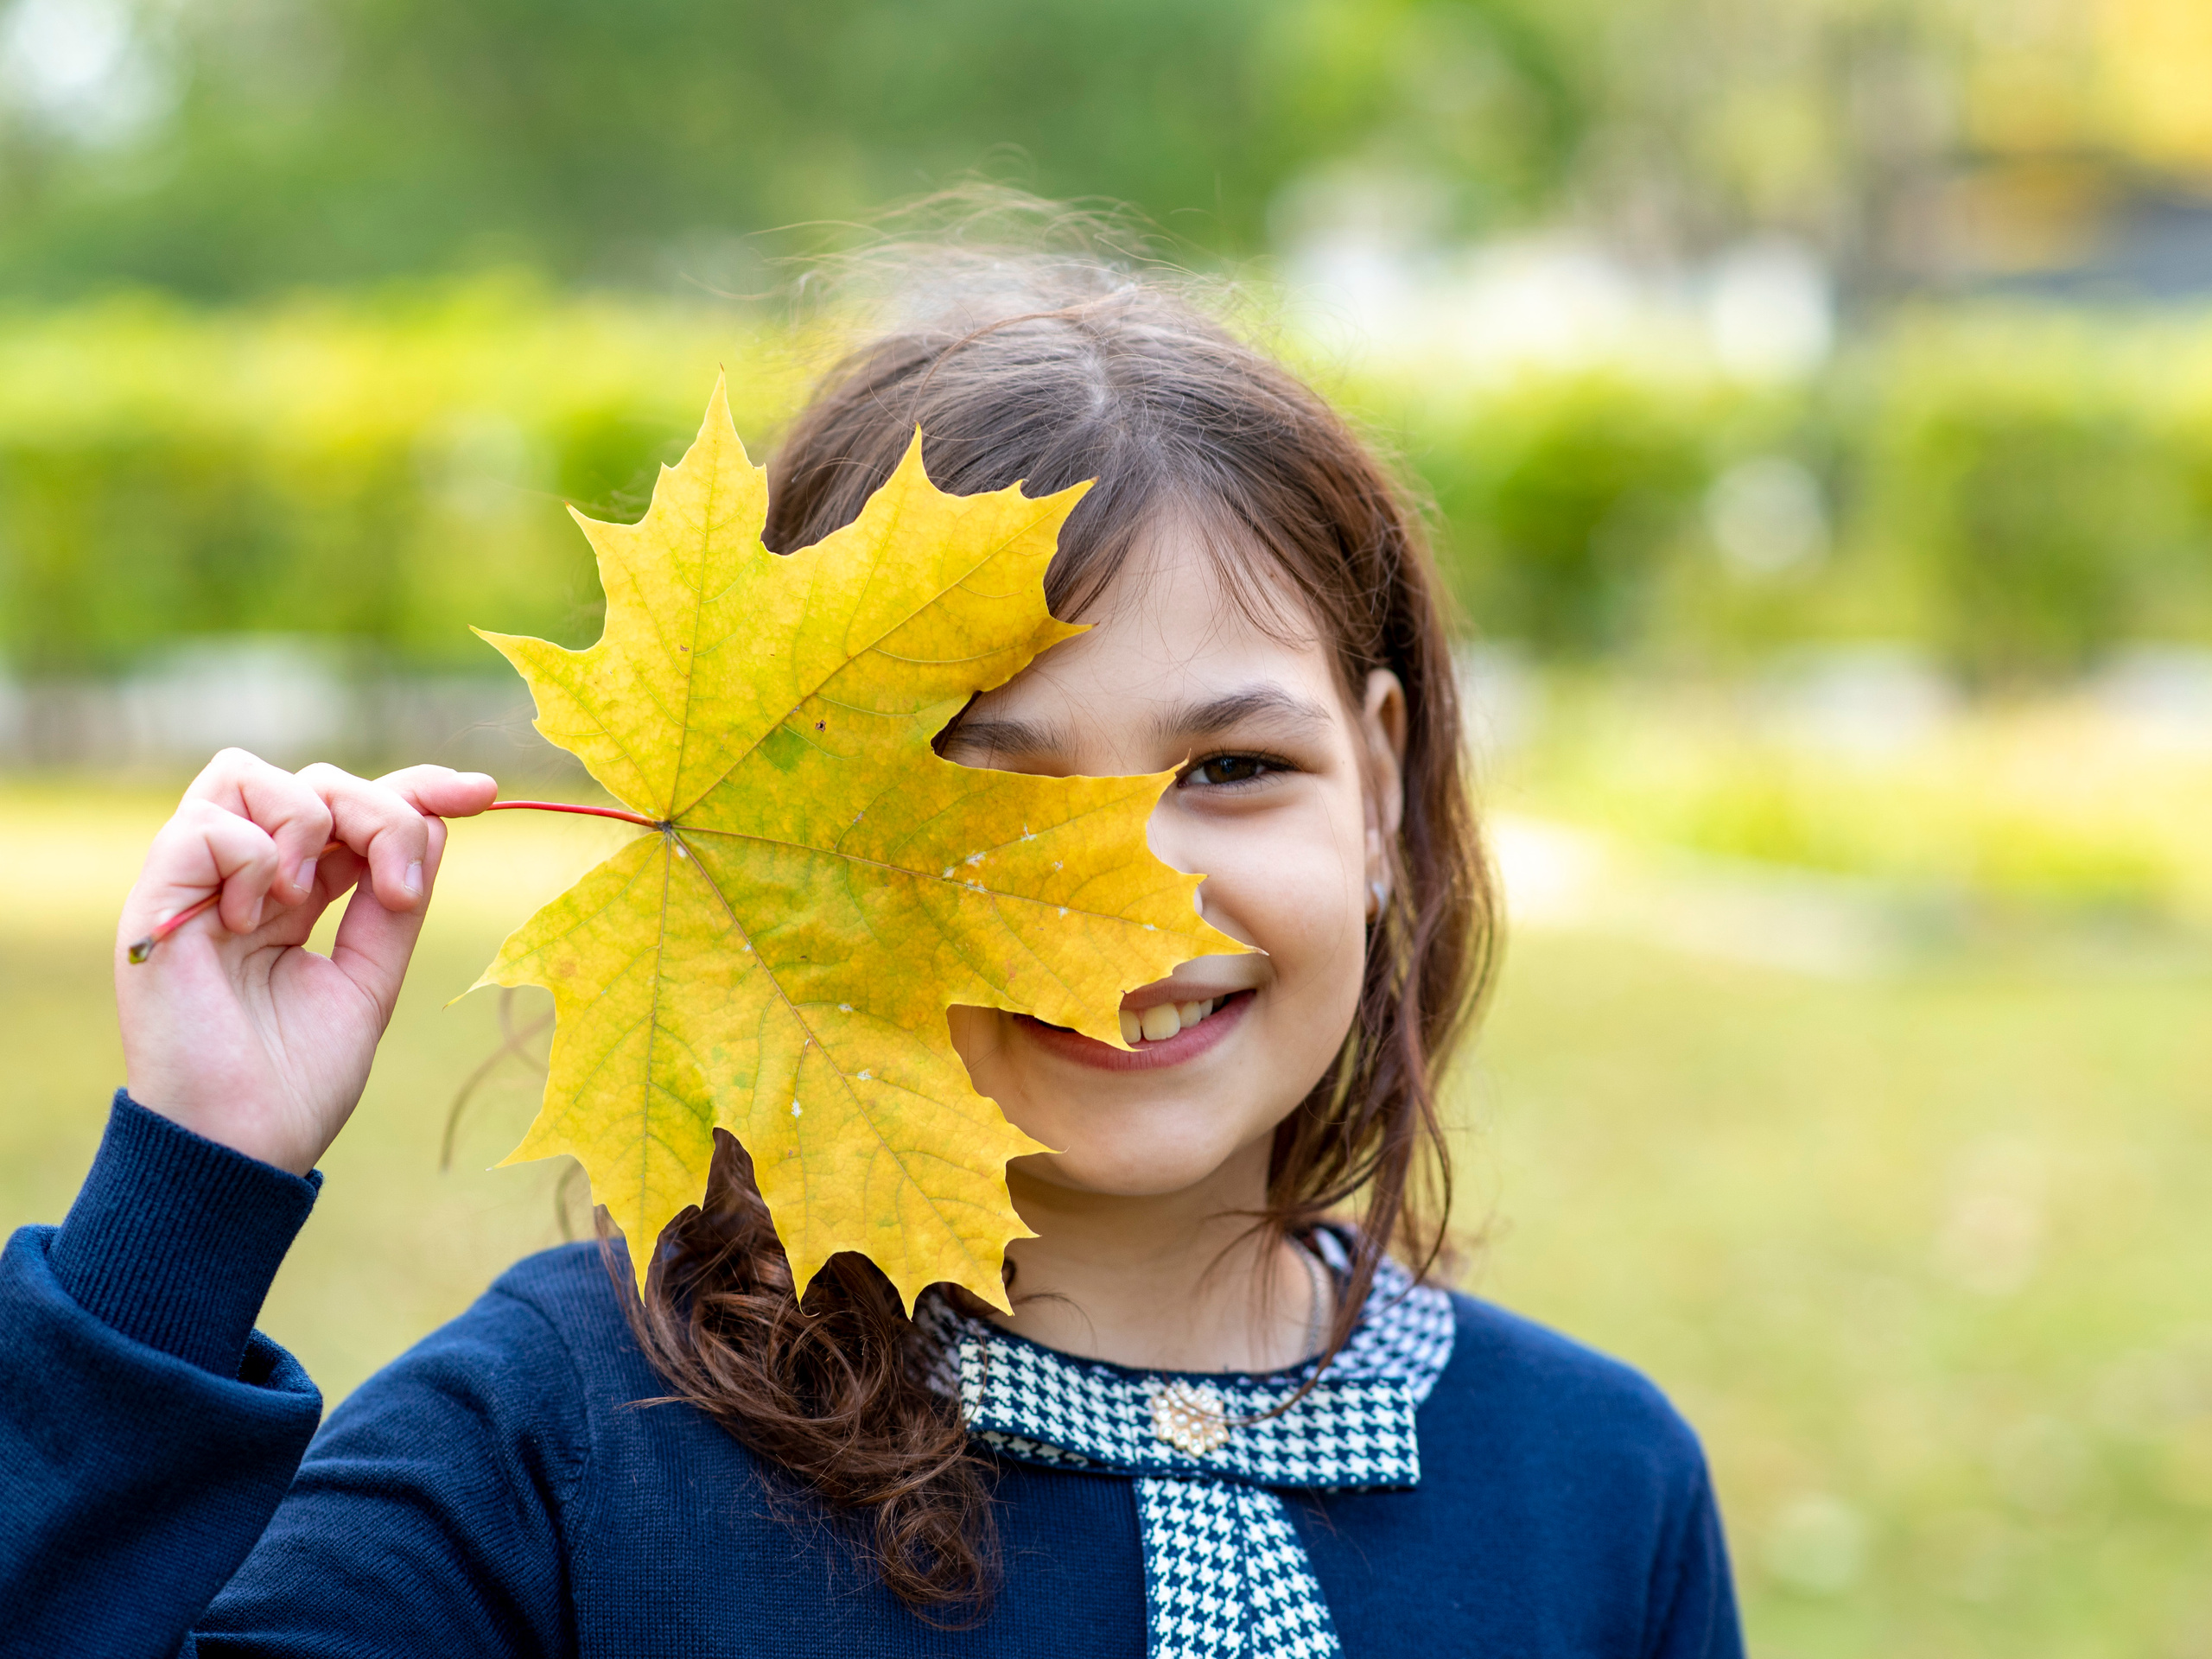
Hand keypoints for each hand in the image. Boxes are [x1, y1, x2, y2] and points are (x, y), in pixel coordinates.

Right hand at [114, 750, 498, 1174]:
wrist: (242, 1147)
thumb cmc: (297, 1080)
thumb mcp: (370, 978)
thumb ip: (395, 904)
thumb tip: (435, 820)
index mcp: (296, 896)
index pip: (353, 807)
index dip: (418, 788)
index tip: (483, 793)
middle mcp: (244, 880)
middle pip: (314, 781)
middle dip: (379, 813)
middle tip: (399, 892)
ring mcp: (196, 887)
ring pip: (246, 775)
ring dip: (309, 826)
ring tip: (311, 900)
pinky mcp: (153, 903)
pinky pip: (202, 825)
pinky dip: (251, 859)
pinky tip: (256, 922)